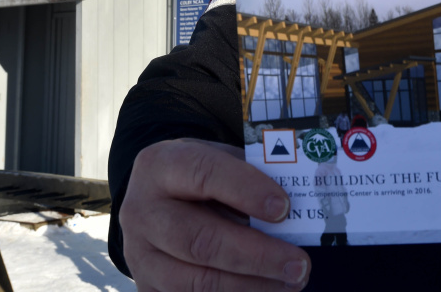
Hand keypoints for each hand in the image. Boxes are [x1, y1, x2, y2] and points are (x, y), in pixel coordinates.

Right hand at [120, 138, 311, 290]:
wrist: (157, 200)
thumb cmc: (200, 177)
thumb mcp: (219, 161)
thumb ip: (251, 176)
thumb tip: (300, 205)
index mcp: (160, 166)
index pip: (203, 173)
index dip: (245, 190)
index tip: (284, 208)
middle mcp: (142, 212)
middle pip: (199, 240)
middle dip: (256, 255)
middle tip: (299, 263)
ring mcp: (140, 256)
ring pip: (196, 281)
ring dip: (250, 286)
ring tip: (292, 282)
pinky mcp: (148, 288)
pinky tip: (266, 291)